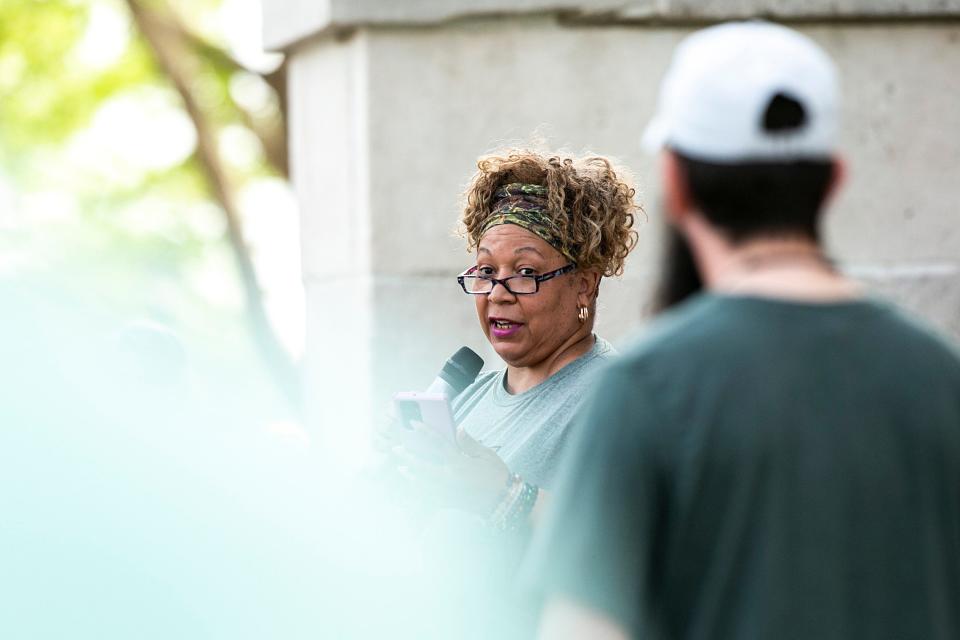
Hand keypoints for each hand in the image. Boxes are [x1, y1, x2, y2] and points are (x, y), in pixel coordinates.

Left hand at [395, 423, 509, 515]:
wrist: (503, 502)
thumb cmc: (497, 476)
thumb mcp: (486, 455)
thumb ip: (470, 443)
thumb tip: (458, 428)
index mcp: (459, 462)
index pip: (438, 443)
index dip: (424, 431)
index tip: (413, 423)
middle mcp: (450, 476)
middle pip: (422, 465)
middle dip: (408, 456)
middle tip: (397, 450)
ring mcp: (447, 491)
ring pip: (422, 482)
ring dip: (410, 474)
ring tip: (402, 467)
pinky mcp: (449, 502)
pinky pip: (429, 497)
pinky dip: (419, 490)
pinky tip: (415, 485)